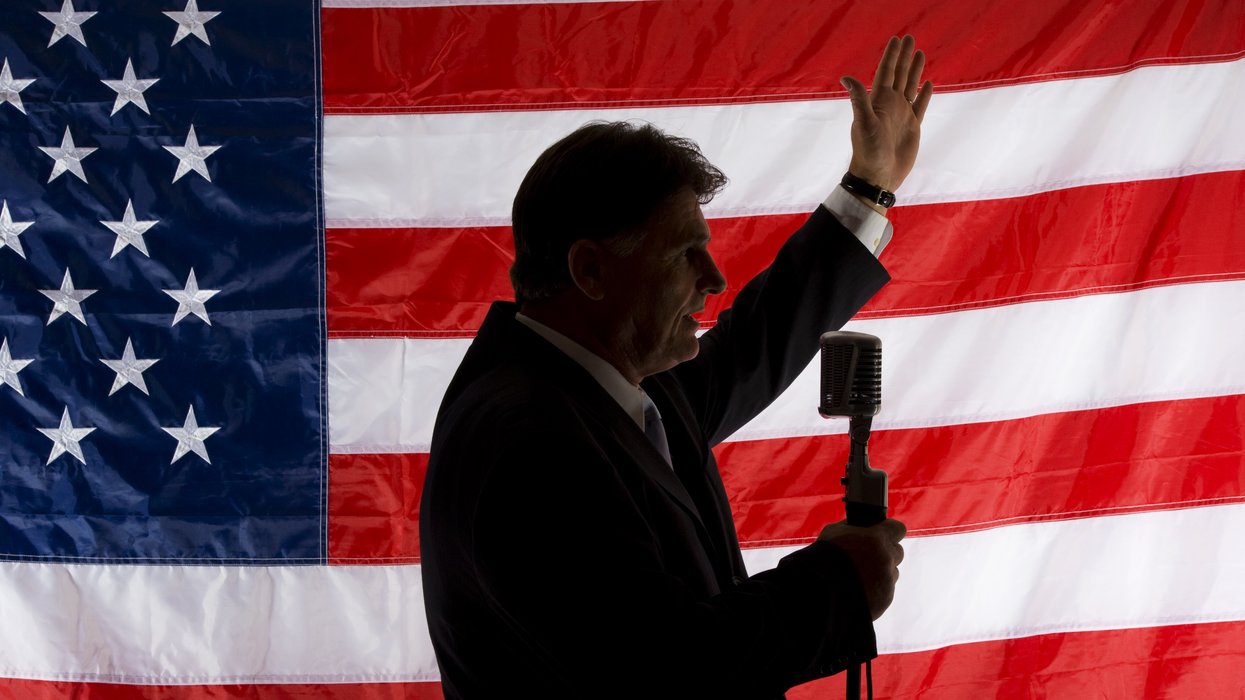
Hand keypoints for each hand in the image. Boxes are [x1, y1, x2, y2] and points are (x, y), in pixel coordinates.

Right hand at [818, 518, 905, 620]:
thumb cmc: (823, 557)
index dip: (889, 530)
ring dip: (881, 572)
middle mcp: (887, 559)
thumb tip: (858, 525)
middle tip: (868, 556)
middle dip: (885, 552)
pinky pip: (885, 591)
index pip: (898, 528)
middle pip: (897, 551)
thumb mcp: (833, 532)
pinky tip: (858, 590)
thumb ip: (851, 527)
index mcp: (877, 539)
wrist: (819, 592)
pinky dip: (875, 590)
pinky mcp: (885, 599)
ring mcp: (887, 581)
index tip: (882, 533)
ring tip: (860, 576)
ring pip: (891, 572)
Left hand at [840, 35, 932, 192]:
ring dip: (914, 71)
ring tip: (919, 53)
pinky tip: (928, 84)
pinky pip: (920, 106)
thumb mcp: (864, 123)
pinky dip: (924, 95)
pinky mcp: (912, 127)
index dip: (891, 55)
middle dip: (904, 56)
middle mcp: (890, 105)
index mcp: (879, 101)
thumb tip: (845, 77)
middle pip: (899, 74)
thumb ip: (859, 100)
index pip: (886, 71)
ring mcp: (902, 116)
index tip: (897, 38)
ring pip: (910, 87)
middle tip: (909, 38)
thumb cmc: (868, 152)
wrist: (878, 177)